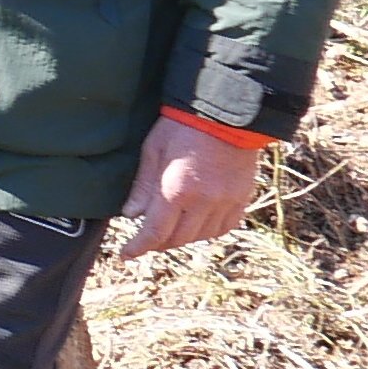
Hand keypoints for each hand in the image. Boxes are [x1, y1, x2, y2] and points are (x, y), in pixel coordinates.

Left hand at [117, 114, 264, 258]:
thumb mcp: (153, 151)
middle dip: (158, 243)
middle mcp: (203, 202)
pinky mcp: (241, 199)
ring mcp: (226, 202)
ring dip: (182, 238)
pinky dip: (207, 231)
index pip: (155, 233)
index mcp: (177, 190)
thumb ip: (143, 187)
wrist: (225, 114)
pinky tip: (196, 223)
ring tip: (169, 229)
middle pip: (178, 239)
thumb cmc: (182, 126)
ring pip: (201, 237)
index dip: (138, 248)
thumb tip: (130, 215)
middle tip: (145, 239)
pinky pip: (224, 227)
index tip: (126, 255)